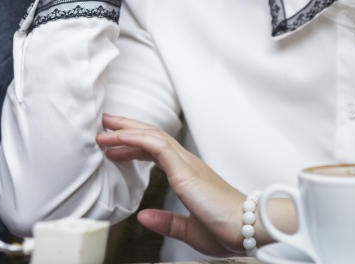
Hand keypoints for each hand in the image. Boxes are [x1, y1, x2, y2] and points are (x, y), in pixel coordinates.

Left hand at [96, 114, 249, 255]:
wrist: (249, 228)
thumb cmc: (228, 229)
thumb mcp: (189, 230)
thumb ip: (167, 222)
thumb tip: (143, 217)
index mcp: (188, 175)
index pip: (156, 152)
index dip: (134, 146)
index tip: (115, 146)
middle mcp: (187, 164)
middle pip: (152, 137)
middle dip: (127, 129)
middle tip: (105, 124)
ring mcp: (187, 164)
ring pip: (152, 136)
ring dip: (126, 131)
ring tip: (104, 129)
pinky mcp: (185, 170)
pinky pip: (156, 146)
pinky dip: (136, 138)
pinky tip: (120, 137)